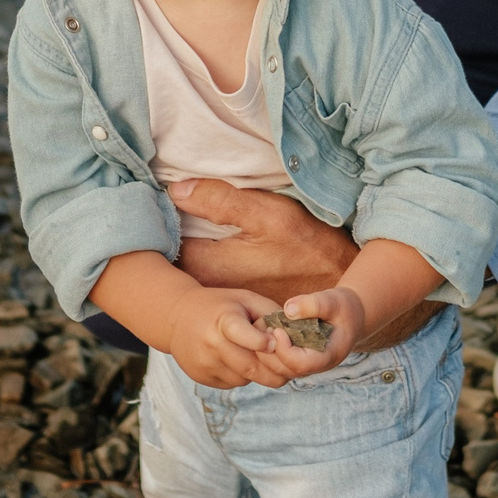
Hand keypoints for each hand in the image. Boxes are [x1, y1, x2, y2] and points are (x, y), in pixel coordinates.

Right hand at [168, 283, 294, 389]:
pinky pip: (232, 384)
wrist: (176, 317)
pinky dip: (242, 376)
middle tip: (289, 367)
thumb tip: (295, 335)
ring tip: (259, 357)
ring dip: (259, 373)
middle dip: (274, 370)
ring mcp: (203, 363)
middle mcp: (210, 343)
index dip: (260, 341)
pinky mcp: (200, 377)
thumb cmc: (220, 305)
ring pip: (244, 379)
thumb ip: (271, 314)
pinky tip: (238, 360)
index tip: (274, 343)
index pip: (241, 334)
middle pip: (250, 367)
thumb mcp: (245, 299)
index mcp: (222, 319)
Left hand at [170, 179, 358, 304]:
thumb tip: (175, 189)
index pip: (161, 240)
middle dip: (164, 237)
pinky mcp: (231, 308)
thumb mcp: (270, 215)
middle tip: (166, 211)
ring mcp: (217, 303)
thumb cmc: (309, 249)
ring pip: (184, 273)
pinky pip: (201, 285)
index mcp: (207, 266)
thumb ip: (221, 201)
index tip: (158, 199)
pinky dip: (198, 268)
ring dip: (180, 253)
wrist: (338, 294)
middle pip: (168, 261)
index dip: (158, 217)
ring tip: (184, 228)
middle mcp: (205, 291)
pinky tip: (210, 252)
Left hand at [262, 286, 365, 378]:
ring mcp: (306, 365)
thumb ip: (314, 304)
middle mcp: (316, 366)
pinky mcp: (298, 359)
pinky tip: (267, 331)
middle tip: (264, 328)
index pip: (301, 364)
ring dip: (266, 352)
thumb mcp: (334, 300)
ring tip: (264, 328)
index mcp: (328, 356)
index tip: (277, 329)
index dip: (284, 349)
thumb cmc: (344, 307)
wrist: (352, 315)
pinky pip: (278, 363)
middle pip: (285, 371)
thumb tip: (288, 309)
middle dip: (270, 352)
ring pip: (279, 370)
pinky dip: (269, 350)